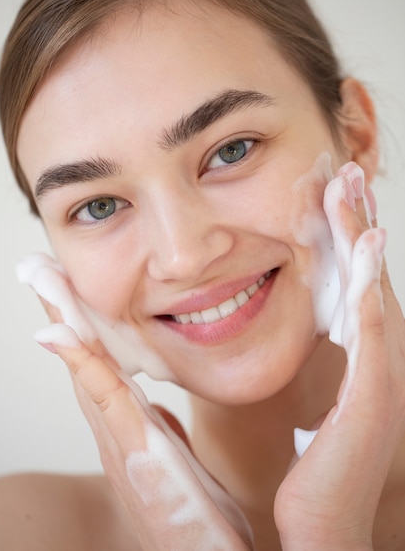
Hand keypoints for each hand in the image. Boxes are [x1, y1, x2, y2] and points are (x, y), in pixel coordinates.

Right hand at [17, 254, 252, 549]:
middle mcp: (116, 430)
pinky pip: (106, 401)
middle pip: (84, 356)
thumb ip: (163, 433)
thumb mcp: (179, 465)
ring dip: (63, 322)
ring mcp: (119, 443)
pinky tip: (61, 335)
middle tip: (35, 265)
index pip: (99, 362)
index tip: (63, 281)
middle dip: (60, 308)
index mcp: (129, 427)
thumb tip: (158, 407)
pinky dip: (81, 366)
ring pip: (86, 369)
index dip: (80, 321)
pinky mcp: (135, 456)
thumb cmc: (194, 517)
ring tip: (42, 279)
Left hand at [274, 162, 404, 549]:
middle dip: (354, 218)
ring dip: (363, 234)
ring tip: (354, 185)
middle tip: (343, 168)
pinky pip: (374, 324)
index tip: (323, 193)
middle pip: (363, 271)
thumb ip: (315, 366)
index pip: (347, 280)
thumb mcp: (312, 401)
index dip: (338, 235)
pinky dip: (371, 282)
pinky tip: (369, 244)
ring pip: (371, 285)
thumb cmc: (315, 465)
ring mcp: (381, 370)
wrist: (328, 520)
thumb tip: (303, 338)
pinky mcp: (374, 390)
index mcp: (358, 354)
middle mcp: (377, 354)